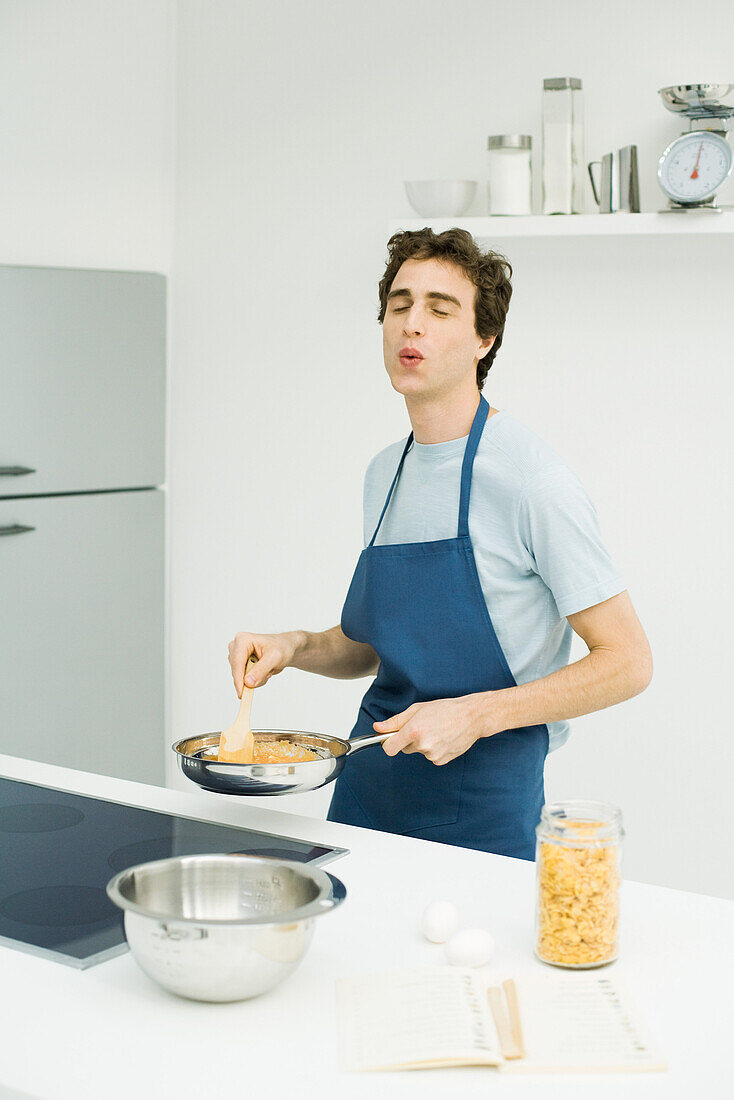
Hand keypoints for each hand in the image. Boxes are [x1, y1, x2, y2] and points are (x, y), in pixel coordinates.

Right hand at [227, 630, 302, 695]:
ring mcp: (237, 656)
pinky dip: (256, 679)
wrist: (285, 648)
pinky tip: (264, 671)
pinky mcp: (240, 664)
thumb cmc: (281, 648)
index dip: (238, 680)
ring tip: (268, 669)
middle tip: (268, 673)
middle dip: (252, 677)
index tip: (241, 694)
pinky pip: (244, 679)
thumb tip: (247, 682)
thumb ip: (261, 670)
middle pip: (237, 671)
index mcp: (242, 640)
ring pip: (241, 677)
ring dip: (256, 678)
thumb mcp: (275, 658)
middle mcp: (236, 647)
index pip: (237, 663)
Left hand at [372, 693, 496, 764]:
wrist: (471, 717)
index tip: (391, 739)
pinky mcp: (441, 761)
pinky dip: (433, 749)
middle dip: (409, 739)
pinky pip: (430, 757)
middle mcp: (423, 745)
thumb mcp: (417, 709)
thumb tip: (378, 728)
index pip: (389, 748)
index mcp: (414, 730)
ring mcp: (433, 755)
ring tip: (436, 730)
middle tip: (423, 726)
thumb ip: (395, 721)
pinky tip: (443, 738)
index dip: (388, 743)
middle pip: (404, 749)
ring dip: (422, 744)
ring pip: (418, 752)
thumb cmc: (445, 709)